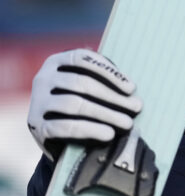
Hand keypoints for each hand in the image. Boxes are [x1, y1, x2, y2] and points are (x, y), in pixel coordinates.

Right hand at [27, 49, 142, 158]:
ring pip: (74, 104)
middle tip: (136, 108)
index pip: (82, 59)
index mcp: (56, 62)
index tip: (132, 88)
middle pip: (81, 83)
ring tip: (128, 123)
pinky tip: (109, 134)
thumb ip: (105, 81)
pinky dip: (90, 129)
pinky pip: (64, 126)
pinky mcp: (36, 125)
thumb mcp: (90, 87)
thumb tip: (132, 89)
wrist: (58, 136)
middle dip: (113, 96)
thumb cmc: (83, 104)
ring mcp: (37, 102)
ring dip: (106, 113)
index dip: (109, 72)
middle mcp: (43, 78)